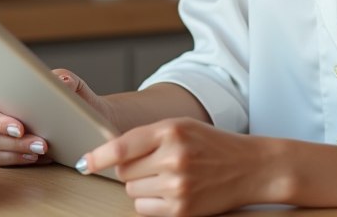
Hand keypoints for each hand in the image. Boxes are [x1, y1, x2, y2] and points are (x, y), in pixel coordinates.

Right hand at [0, 68, 110, 166]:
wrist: (67, 112)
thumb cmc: (55, 93)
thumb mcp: (65, 82)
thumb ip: (63, 78)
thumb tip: (63, 81)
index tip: (21, 127)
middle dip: (13, 141)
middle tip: (39, 144)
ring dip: (17, 151)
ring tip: (41, 150)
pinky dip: (16, 159)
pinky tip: (34, 157)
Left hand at [78, 118, 282, 216]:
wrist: (252, 167)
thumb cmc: (214, 144)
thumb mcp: (182, 127)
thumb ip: (147, 137)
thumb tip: (108, 156)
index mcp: (171, 131)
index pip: (122, 146)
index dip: (98, 157)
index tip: (84, 163)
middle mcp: (173, 158)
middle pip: (124, 170)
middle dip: (132, 168)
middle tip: (155, 163)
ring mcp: (177, 186)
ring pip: (132, 190)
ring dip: (140, 186)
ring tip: (166, 177)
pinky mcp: (182, 210)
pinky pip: (144, 209)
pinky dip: (149, 202)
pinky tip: (169, 192)